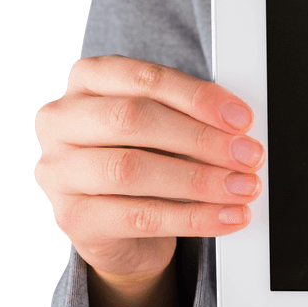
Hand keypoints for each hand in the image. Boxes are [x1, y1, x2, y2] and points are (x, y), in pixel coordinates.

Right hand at [35, 55, 264, 283]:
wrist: (118, 226)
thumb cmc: (146, 159)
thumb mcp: (167, 128)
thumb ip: (193, 118)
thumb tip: (241, 130)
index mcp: (88, 81)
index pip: (145, 79)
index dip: (199, 98)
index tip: (242, 119)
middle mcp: (62, 120)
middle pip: (134, 120)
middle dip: (202, 138)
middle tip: (248, 155)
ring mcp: (58, 170)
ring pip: (131, 169)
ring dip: (200, 180)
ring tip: (243, 187)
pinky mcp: (72, 217)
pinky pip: (139, 217)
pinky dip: (193, 217)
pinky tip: (228, 217)